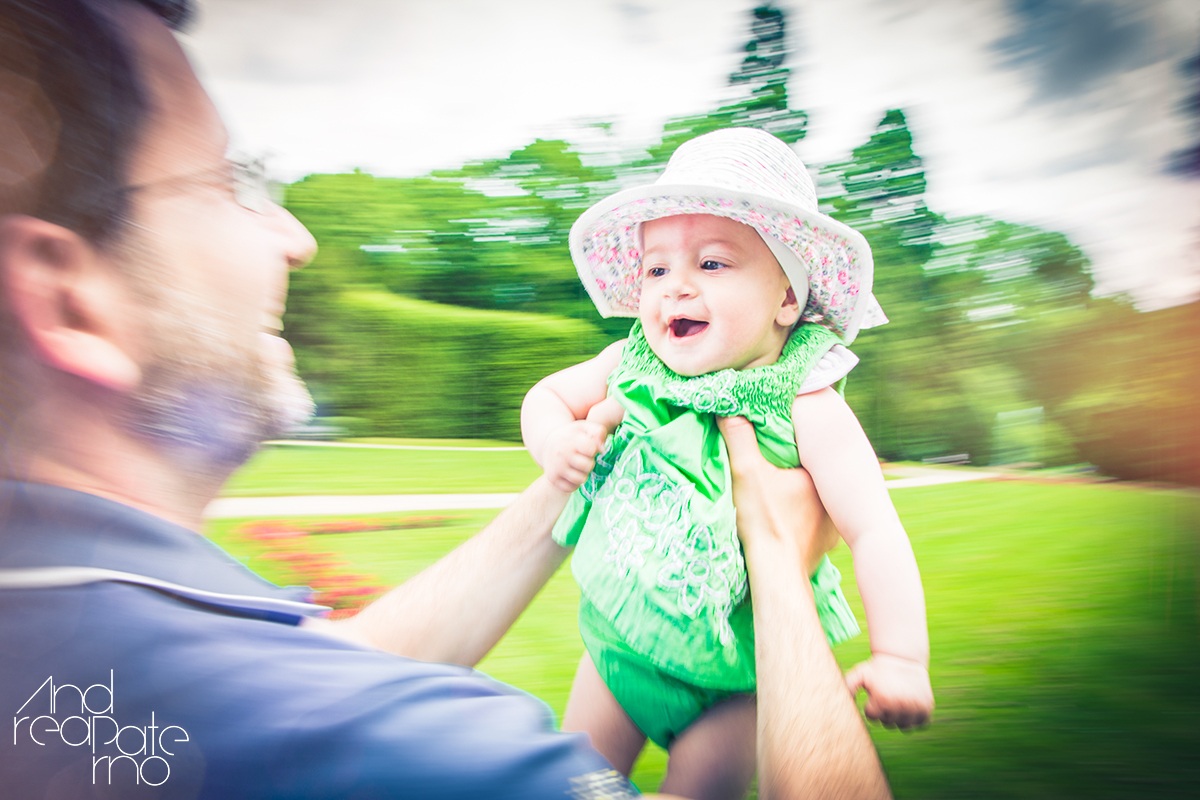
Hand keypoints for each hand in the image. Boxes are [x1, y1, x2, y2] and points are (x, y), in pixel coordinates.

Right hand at [540, 398, 623, 492]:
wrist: (548, 444)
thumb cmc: (572, 436)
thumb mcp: (585, 428)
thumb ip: (598, 432)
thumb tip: (602, 449)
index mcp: (570, 440)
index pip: (591, 449)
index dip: (593, 449)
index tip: (588, 447)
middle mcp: (561, 454)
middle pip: (588, 466)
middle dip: (589, 462)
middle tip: (583, 458)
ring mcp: (556, 467)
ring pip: (581, 479)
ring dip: (583, 474)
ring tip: (578, 466)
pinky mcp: (553, 479)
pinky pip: (571, 488)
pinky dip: (574, 483)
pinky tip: (572, 473)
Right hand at [717, 414, 837, 573]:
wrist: (776, 575)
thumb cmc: (764, 521)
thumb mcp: (746, 472)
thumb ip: (739, 437)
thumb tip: (729, 407)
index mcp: (821, 475)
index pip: (810, 448)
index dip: (794, 440)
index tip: (780, 436)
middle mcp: (834, 498)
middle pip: (814, 473)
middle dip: (799, 467)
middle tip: (781, 462)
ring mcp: (834, 523)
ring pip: (817, 498)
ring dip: (803, 494)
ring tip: (784, 489)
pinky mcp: (827, 543)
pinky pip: (816, 521)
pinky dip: (804, 517)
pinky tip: (789, 517)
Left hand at [845, 654, 933, 729]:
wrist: (903, 657)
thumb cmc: (878, 668)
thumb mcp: (859, 674)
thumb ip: (848, 687)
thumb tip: (844, 703)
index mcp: (883, 700)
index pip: (872, 717)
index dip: (871, 705)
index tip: (874, 693)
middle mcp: (901, 706)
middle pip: (888, 723)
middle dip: (885, 711)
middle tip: (887, 694)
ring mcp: (916, 708)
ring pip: (905, 726)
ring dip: (900, 717)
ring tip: (898, 700)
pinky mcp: (927, 708)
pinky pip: (921, 723)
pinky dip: (916, 718)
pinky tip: (910, 705)